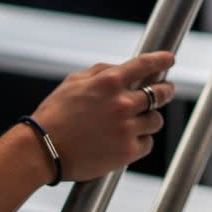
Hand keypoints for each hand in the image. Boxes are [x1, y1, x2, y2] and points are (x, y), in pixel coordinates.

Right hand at [31, 50, 176, 181]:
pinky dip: (142, 140)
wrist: (41, 150)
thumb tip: (123, 68)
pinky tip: (130, 139)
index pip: (145, 65)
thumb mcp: (74, 81)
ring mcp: (126, 128)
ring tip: (140, 120)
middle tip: (166, 91)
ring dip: (150, 118)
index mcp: (109, 82)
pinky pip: (147, 142)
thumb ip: (102, 71)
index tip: (170, 59)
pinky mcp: (127, 151)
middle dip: (166, 91)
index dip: (161, 60)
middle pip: (160, 93)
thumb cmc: (55, 114)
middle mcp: (122, 103)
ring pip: (156, 120)